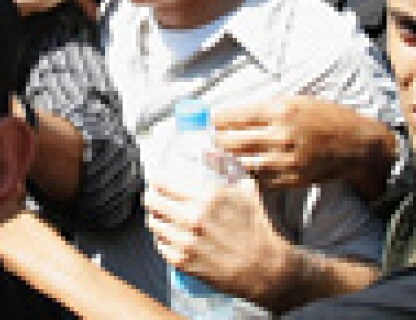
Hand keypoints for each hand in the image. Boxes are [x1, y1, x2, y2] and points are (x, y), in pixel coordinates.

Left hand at [144, 178, 291, 303]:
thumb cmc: (255, 226)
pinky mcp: (182, 262)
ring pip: (153, 222)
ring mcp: (185, 241)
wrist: (263, 267)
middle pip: (152, 200)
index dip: (156, 177)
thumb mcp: (245, 188)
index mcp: (206, 196)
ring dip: (156, 215)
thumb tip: (207, 149)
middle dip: (152, 194)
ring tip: (162, 213)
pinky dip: (163, 237)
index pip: (163, 181)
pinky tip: (171, 233)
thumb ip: (224, 167)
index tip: (157, 176)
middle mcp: (192, 218)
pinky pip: (160, 244)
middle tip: (156, 193)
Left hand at [213, 97, 394, 190]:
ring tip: (219, 157)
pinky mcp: (291, 179)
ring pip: (242, 164)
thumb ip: (264, 110)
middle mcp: (281, 136)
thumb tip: (229, 117)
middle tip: (208, 141)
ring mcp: (286, 160)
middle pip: (232, 143)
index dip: (216, 121)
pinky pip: (260, 178)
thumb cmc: (324, 117)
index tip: (210, 122)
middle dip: (217, 142)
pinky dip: (249, 173)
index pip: (234, 117)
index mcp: (280, 111)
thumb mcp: (295, 102)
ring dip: (228, 161)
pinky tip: (243, 168)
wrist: (355, 145)